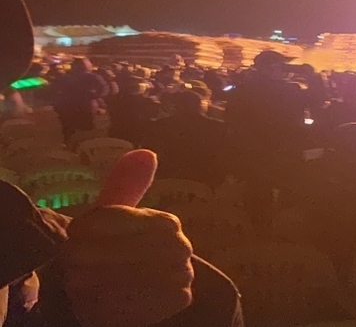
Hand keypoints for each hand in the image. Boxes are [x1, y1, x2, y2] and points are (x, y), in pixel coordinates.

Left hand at [61, 150, 194, 326]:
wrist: (154, 293)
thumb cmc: (128, 248)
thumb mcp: (122, 217)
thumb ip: (126, 187)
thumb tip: (147, 152)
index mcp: (166, 223)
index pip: (111, 220)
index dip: (85, 230)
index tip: (75, 236)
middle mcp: (181, 247)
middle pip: (113, 251)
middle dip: (85, 258)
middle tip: (73, 264)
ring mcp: (180, 276)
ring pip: (115, 279)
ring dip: (90, 282)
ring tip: (79, 281)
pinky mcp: (174, 303)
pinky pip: (127, 305)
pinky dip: (104, 304)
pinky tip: (94, 299)